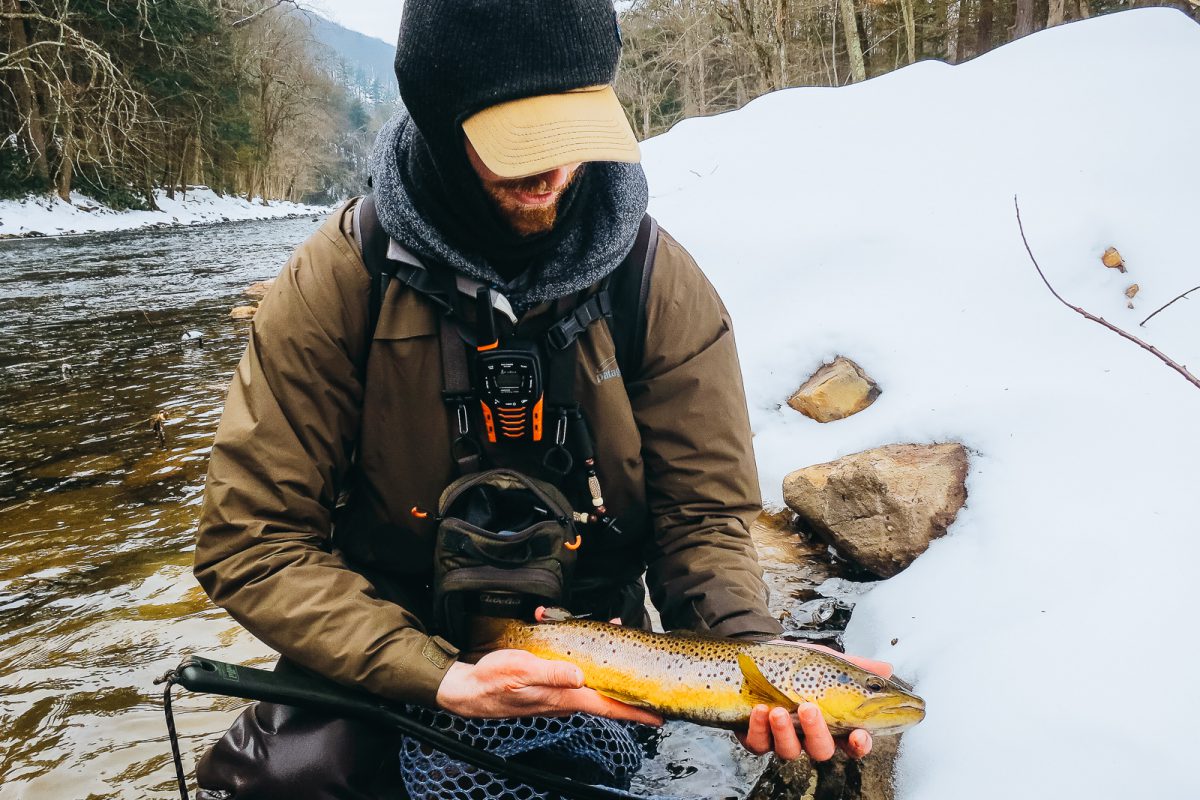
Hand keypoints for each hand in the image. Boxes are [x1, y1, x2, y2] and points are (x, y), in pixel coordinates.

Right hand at [435, 647, 662, 725]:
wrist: (469, 690)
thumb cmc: (493, 681)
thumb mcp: (520, 671)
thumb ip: (550, 673)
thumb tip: (579, 675)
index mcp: (564, 697)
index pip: (608, 706)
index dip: (635, 712)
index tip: (659, 717)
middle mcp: (565, 696)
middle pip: (606, 691)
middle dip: (627, 679)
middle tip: (645, 661)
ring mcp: (557, 691)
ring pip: (592, 678)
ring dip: (606, 661)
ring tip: (614, 633)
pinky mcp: (548, 683)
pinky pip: (574, 672)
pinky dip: (583, 655)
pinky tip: (578, 635)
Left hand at [736, 643, 891, 761]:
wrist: (762, 653)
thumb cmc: (799, 665)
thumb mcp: (828, 663)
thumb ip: (856, 667)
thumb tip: (887, 669)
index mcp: (833, 723)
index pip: (853, 744)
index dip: (859, 745)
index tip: (859, 735)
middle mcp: (809, 736)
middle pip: (821, 751)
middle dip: (816, 733)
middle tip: (808, 708)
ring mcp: (783, 738)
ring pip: (789, 751)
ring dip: (785, 733)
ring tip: (779, 711)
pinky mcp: (758, 736)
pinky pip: (759, 743)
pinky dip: (759, 730)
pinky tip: (760, 710)